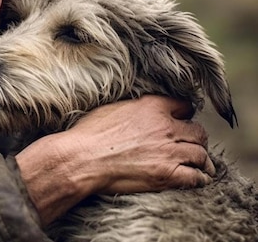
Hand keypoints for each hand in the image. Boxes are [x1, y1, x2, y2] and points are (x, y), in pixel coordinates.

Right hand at [15, 95, 213, 225]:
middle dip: (197, 139)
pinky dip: (198, 179)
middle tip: (194, 146)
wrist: (83, 159)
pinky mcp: (168, 174)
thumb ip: (134, 108)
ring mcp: (169, 151)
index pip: (184, 106)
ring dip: (202, 161)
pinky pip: (196, 177)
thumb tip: (138, 111)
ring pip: (201, 154)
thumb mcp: (112, 109)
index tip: (183, 121)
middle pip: (198, 132)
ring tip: (203, 166)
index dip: (185, 115)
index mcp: (152, 107)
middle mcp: (165, 127)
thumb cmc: (89, 134)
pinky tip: (196, 180)